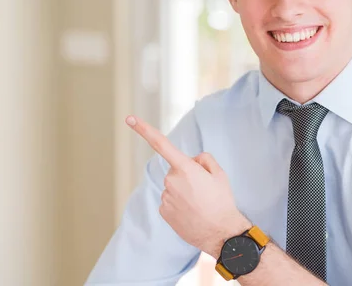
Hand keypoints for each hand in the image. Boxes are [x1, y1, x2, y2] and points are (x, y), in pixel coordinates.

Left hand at [125, 115, 251, 257]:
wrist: (220, 233)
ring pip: (173, 186)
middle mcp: (171, 180)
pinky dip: (180, 204)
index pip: (161, 144)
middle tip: (204, 189)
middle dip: (187, 174)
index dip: (144, 129)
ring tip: (200, 203)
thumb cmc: (222, 201)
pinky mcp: (163, 211)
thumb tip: (192, 160)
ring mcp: (165, 197)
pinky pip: (170, 200)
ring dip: (184, 191)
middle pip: (176, 170)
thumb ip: (204, 159)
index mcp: (185, 168)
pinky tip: (192, 212)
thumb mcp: (220, 174)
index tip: (129, 118)